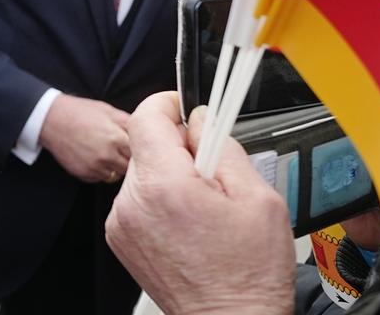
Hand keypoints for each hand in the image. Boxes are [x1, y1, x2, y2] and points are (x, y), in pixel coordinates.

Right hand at [38, 94, 129, 182]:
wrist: (52, 120)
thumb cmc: (81, 112)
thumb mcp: (108, 111)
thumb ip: (128, 122)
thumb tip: (144, 130)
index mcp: (116, 138)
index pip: (138, 154)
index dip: (137, 150)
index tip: (134, 147)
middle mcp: (107, 156)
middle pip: (128, 168)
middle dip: (126, 160)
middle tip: (121, 151)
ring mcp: (94, 167)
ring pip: (115, 176)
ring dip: (114, 167)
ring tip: (107, 153)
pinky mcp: (83, 174)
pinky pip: (100, 178)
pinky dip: (100, 171)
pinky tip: (94, 158)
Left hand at [105, 92, 293, 314]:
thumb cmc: (249, 274)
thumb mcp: (257, 197)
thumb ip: (224, 146)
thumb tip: (203, 118)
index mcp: (164, 187)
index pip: (146, 116)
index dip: (170, 104)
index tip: (188, 109)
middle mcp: (133, 204)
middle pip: (146, 144)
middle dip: (180, 147)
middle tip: (214, 172)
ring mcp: (122, 224)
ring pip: (143, 171)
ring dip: (171, 174)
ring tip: (205, 206)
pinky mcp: (121, 238)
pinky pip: (138, 198)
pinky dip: (161, 199)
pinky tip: (189, 222)